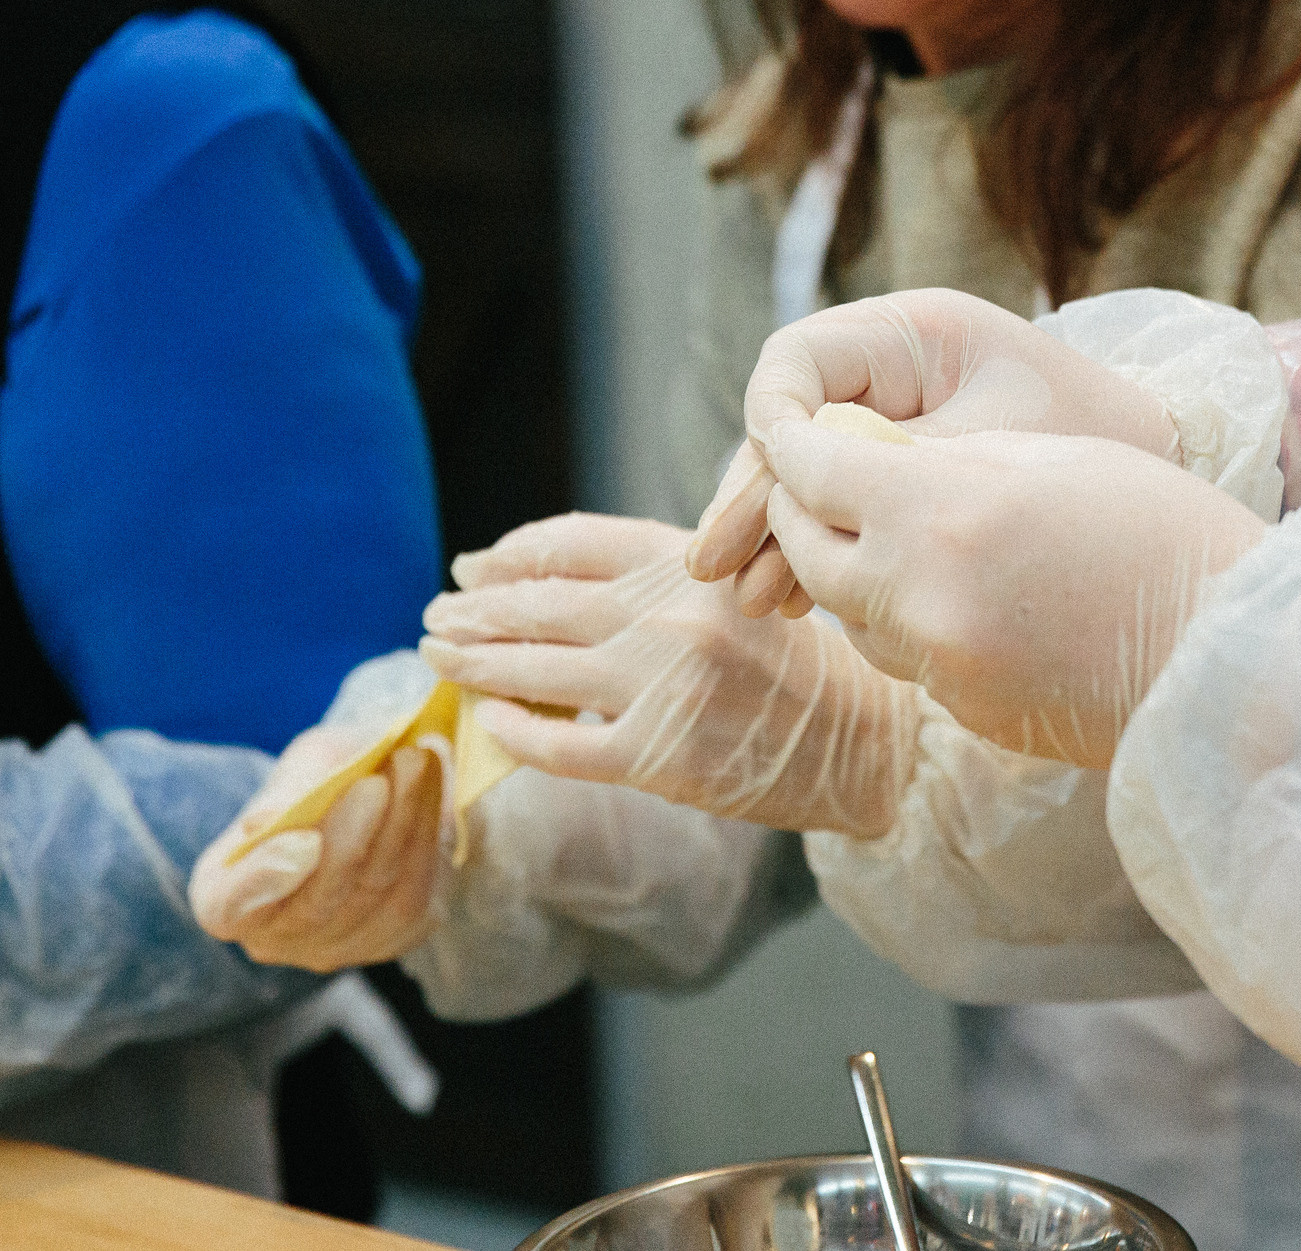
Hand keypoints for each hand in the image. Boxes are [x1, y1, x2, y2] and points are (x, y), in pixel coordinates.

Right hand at [191, 727, 445, 971]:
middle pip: (316, 904)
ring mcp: (333, 948)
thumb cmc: (325, 775)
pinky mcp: (391, 939)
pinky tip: (432, 791)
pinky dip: (426, 839)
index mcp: (224, 891)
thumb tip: (262, 823)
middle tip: (378, 782)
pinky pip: (414, 897)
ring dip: (400, 827)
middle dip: (353, 837)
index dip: (266, 879)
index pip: (231, 907)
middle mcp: (273, 936)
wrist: (380, 786)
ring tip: (414, 764)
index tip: (306, 839)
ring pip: (373, 898)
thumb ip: (289, 795)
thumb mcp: (304, 766)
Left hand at [420, 513, 920, 837]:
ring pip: (534, 671)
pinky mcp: (658, 758)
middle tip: (435, 617)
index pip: (570, 543)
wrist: (866, 741)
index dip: (510, 555)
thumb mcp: (738, 587)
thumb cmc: (799, 665)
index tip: (472, 568)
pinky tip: (488, 724)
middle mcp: (667, 615)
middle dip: (475, 612)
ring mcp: (660, 686)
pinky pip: (560, 745)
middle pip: (539, 605)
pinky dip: (515, 734)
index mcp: (686, 562)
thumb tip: (547, 582)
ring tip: (438, 660)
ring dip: (475, 665)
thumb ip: (657, 578)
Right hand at [689, 289, 1178, 611]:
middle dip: (755, 497)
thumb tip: (799, 503)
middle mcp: (893, 365)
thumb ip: (896, 464)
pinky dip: (818, 546)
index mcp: (915, 330)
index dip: (769, 423)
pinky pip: (843, 501)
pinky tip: (791, 599)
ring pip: (809, 471)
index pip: (798, 360)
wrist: (1169, 460)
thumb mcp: (990, 449)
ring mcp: (895, 416)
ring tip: (751, 600)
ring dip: (777, 534)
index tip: (763, 487)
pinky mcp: (908, 465)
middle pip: (791, 424)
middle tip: (715, 566)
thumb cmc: (1095, 437)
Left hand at [756, 423, 1267, 766]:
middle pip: (806, 554)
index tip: (789, 428)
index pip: (813, 471)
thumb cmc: (1163, 530)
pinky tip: (961, 599)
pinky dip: (910, 624)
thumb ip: (945, 462)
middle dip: (800, 515)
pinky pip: (907, 660)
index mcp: (939, 512)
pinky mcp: (967, 714)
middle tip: (816, 485)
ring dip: (852, 573)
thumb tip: (867, 462)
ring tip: (893, 540)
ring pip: (849, 614)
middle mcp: (921, 595)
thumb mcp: (1049, 460)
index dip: (792, 443)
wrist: (1237, 653)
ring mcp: (941, 667)